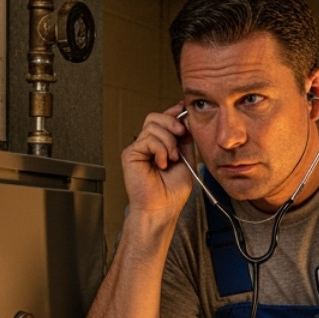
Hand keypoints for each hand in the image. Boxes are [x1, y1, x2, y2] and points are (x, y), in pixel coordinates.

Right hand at [121, 104, 195, 226]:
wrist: (162, 209)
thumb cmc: (172, 193)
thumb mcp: (187, 160)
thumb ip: (186, 140)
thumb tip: (188, 120)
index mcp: (160, 146)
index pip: (163, 121)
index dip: (173, 112)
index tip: (183, 108)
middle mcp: (148, 145)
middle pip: (155, 117)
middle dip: (172, 123)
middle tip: (181, 136)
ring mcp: (138, 149)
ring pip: (153, 126)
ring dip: (168, 141)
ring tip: (172, 159)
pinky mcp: (130, 154)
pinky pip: (148, 139)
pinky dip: (160, 150)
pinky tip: (162, 164)